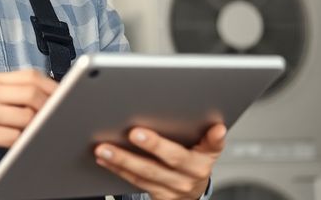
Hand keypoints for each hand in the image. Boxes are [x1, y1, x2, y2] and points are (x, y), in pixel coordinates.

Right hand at [0, 68, 57, 169]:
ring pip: (27, 118)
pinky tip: (22, 142)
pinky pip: (15, 138)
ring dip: (36, 127)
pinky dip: (24, 141)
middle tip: (55, 118)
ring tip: (35, 132)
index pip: (30, 76)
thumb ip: (15, 92)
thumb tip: (52, 95)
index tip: (64, 96)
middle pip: (32, 94)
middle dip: (49, 107)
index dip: (51, 86)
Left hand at [94, 123, 226, 199]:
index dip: (214, 139)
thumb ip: (207, 137)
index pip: (213, 146)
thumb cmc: (192, 161)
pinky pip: (136, 181)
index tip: (216, 128)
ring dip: (123, 160)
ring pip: (146, 173)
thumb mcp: (205, 148)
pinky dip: (118, 169)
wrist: (189, 192)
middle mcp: (192, 175)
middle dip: (153, 145)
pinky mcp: (159, 196)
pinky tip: (104, 159)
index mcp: (205, 157)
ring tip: (104, 148)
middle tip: (134, 133)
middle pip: (172, 159)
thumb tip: (216, 127)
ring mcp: (174, 188)